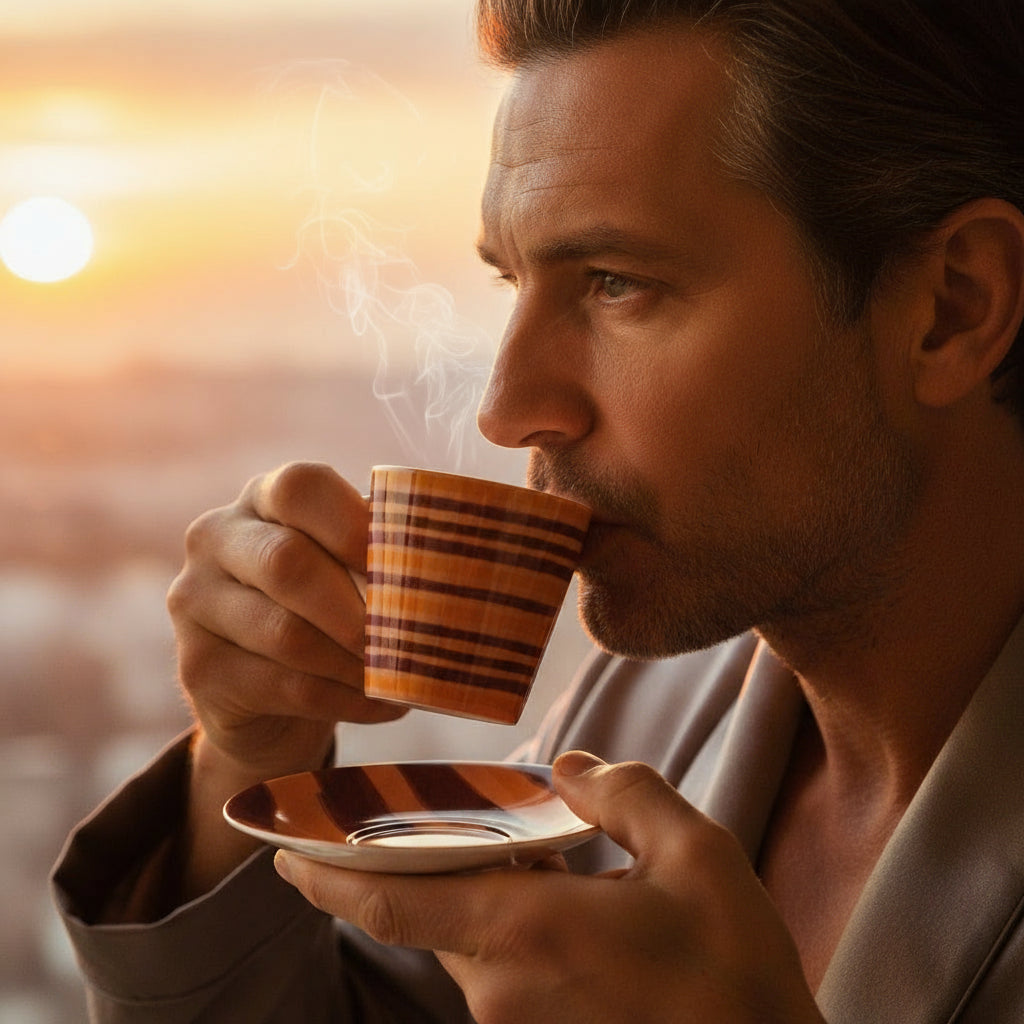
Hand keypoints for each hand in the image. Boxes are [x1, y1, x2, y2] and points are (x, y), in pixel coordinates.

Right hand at [167, 461, 405, 781]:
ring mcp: (194, 602)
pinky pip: (284, 686)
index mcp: (261, 497)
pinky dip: (347, 700)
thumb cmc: (325, 610)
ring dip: (357, 663)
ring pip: (285, 634)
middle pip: (288, 563)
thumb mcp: (346, 568)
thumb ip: (382, 552)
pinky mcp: (196, 667)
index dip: (358, 527)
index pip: (302, 488)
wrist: (266, 694)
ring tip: (404, 678)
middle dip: (358, 608)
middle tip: (411, 638)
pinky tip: (384, 705)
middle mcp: (215, 538)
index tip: (411, 568)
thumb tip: (448, 564)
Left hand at [274, 752, 822, 1023]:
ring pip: (461, 934)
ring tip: (504, 835)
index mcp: (528, 932)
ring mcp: (517, 1019)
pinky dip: (496, 913)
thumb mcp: (697, 855)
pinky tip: (545, 883)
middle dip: (403, 860)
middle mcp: (504, 984)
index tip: (279, 852)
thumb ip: (626, 794)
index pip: (395, 902)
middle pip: (423, 910)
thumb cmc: (734, 973)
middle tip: (398, 810)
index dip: (330, 875)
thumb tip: (575, 768)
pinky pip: (493, 961)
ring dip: (462, 883)